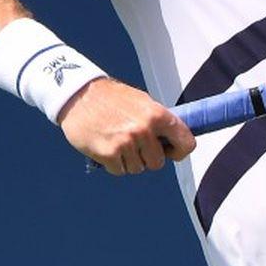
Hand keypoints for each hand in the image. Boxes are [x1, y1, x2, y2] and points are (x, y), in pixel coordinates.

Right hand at [57, 78, 195, 175]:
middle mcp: (144, 129)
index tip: (171, 152)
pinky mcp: (109, 153)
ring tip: (118, 142)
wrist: (79, 94)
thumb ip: (159, 121)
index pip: (186, 143)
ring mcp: (126, 142)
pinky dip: (114, 164)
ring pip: (138, 168)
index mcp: (157, 114)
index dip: (179, 151)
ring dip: (129, 160)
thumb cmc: (112, 98)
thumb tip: (174, 139)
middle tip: (135, 145)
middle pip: (158, 163)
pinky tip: (107, 147)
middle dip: (148, 158)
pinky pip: (120, 171)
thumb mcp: (142, 101)